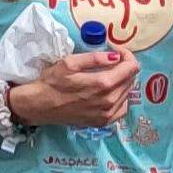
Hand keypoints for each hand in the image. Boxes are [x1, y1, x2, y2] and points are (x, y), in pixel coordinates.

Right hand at [11, 49, 133, 128]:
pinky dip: (120, 97)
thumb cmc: (52, 82)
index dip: (127, 55)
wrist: (40, 106)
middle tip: (111, 61)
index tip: (116, 51)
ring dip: (122, 81)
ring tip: (108, 75)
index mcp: (102, 83)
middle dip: (124, 66)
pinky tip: (109, 92)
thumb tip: (116, 56)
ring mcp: (107, 114)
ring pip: (128, 93)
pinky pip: (122, 108)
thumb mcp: (69, 63)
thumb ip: (95, 58)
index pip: (131, 67)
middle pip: (131, 79)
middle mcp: (109, 101)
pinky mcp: (103, 122)